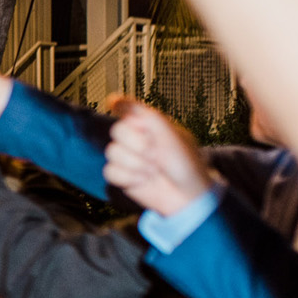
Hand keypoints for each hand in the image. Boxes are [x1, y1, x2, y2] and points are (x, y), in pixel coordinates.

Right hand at [102, 100, 215, 215]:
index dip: (121, 106)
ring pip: (112, 152)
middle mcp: (137, 138)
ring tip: (153, 171)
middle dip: (136, 144)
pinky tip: (143, 180)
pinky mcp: (121, 175)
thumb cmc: (186, 164)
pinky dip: (128, 177)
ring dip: (135, 164)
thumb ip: (147, 117)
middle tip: (155, 154)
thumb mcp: (172, 136)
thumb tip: (116, 101)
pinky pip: (110, 171)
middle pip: (117, 131)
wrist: (188, 196)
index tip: (114, 104)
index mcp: (150, 125)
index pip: (128, 109)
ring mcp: (128, 157)